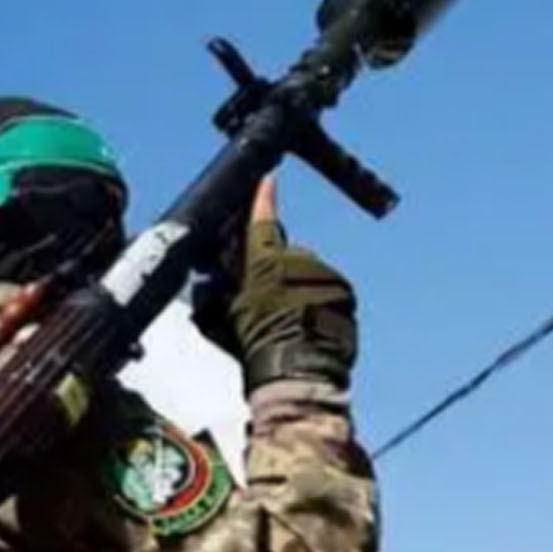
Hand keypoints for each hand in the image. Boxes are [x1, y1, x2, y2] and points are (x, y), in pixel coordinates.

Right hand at [193, 174, 358, 391]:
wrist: (298, 371)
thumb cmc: (255, 345)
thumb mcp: (223, 317)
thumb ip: (218, 292)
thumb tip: (208, 281)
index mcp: (264, 262)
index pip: (261, 221)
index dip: (262, 199)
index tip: (268, 179)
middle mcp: (297, 260)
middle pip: (283, 256)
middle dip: (275, 271)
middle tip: (265, 303)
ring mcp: (324, 274)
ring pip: (306, 273)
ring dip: (298, 289)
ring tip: (288, 322)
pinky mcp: (344, 290)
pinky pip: (327, 289)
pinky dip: (318, 301)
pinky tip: (307, 326)